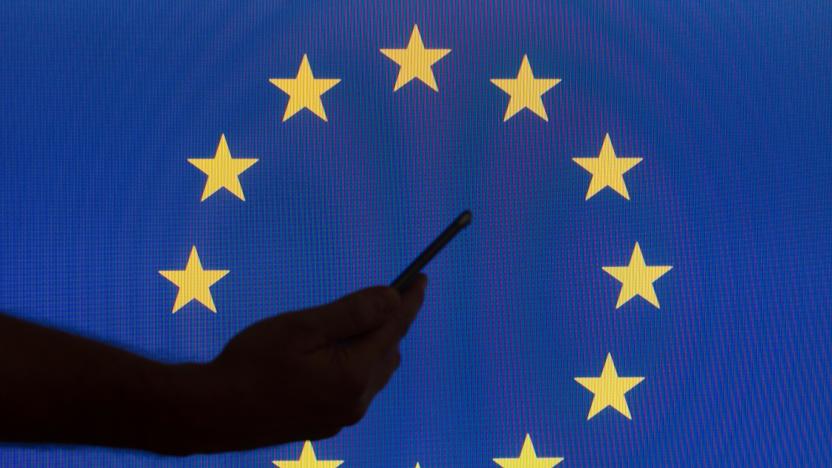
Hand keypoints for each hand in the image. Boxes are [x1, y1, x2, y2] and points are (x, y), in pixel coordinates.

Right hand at [182, 275, 426, 453]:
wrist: (211, 413)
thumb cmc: (251, 363)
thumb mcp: (303, 327)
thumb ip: (352, 312)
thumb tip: (393, 297)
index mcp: (354, 374)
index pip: (395, 328)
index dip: (410, 301)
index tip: (421, 279)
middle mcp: (356, 401)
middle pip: (389, 351)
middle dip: (389, 322)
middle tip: (380, 295)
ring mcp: (342, 417)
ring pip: (375, 372)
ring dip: (373, 346)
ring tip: (352, 325)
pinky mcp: (326, 425)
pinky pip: (357, 389)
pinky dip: (357, 366)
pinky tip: (333, 356)